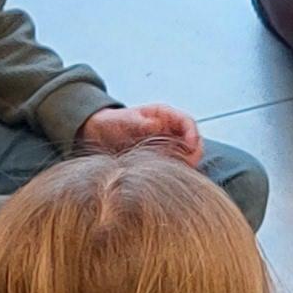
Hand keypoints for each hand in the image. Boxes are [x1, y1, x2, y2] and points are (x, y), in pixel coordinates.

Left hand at [74, 103, 202, 164]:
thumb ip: (140, 123)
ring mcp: (167, 145)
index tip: (190, 147)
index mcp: (164, 115)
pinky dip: (175, 172)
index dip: (193, 134)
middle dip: (193, 153)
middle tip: (187, 165)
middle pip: (193, 141)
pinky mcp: (161, 159)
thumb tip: (157, 125)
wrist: (98, 133)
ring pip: (186, 156)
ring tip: (173, 172)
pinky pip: (174, 166)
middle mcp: (169, 130)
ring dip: (185, 164)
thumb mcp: (124, 120)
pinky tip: (165, 177)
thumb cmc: (111, 122)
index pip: (188, 122)